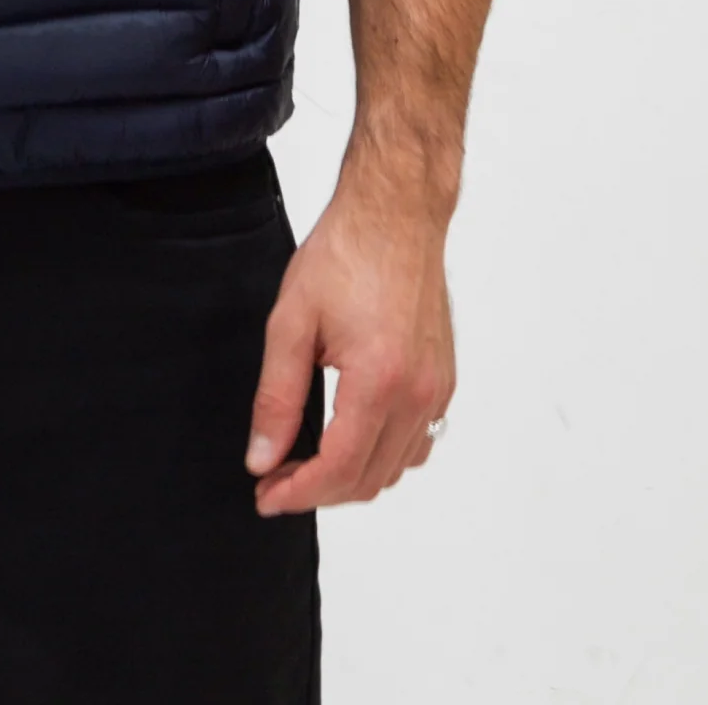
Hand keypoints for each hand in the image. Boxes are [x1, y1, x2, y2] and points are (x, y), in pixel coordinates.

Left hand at [244, 169, 454, 512]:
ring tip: (306, 462)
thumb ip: (276, 396)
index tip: (265, 495)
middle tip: (275, 479)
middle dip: (318, 491)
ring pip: (396, 468)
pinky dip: (384, 455)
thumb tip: (263, 457)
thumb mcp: (291, 320)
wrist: (396, 212)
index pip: (338, 470)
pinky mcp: (444, 379)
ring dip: (351, 477)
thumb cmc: (347, 252)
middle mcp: (418, 393)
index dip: (297, 494)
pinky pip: (419, 441)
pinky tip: (350, 437)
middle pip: (368, 479)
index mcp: (379, 381)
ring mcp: (438, 388)